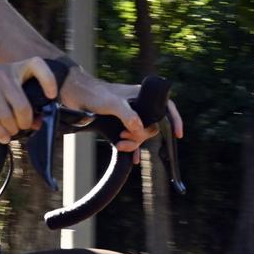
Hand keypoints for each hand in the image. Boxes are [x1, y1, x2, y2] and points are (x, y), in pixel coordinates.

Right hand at [0, 56, 61, 142]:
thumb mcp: (6, 83)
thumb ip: (22, 99)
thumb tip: (38, 123)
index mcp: (15, 68)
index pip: (38, 66)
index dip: (49, 81)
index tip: (51, 96)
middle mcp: (3, 75)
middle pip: (23, 106)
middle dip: (24, 123)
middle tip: (22, 127)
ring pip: (7, 117)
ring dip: (11, 130)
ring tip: (10, 133)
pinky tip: (3, 137)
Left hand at [57, 70, 183, 154]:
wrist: (74, 95)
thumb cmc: (93, 94)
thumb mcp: (112, 103)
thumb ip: (127, 114)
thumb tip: (140, 128)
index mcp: (141, 96)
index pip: (166, 106)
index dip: (175, 119)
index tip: (178, 134)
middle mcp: (138, 106)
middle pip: (152, 126)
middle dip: (142, 136)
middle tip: (125, 137)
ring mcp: (129, 116)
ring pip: (141, 134)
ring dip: (134, 143)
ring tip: (120, 143)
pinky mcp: (119, 124)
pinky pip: (131, 139)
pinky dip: (132, 149)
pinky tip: (131, 159)